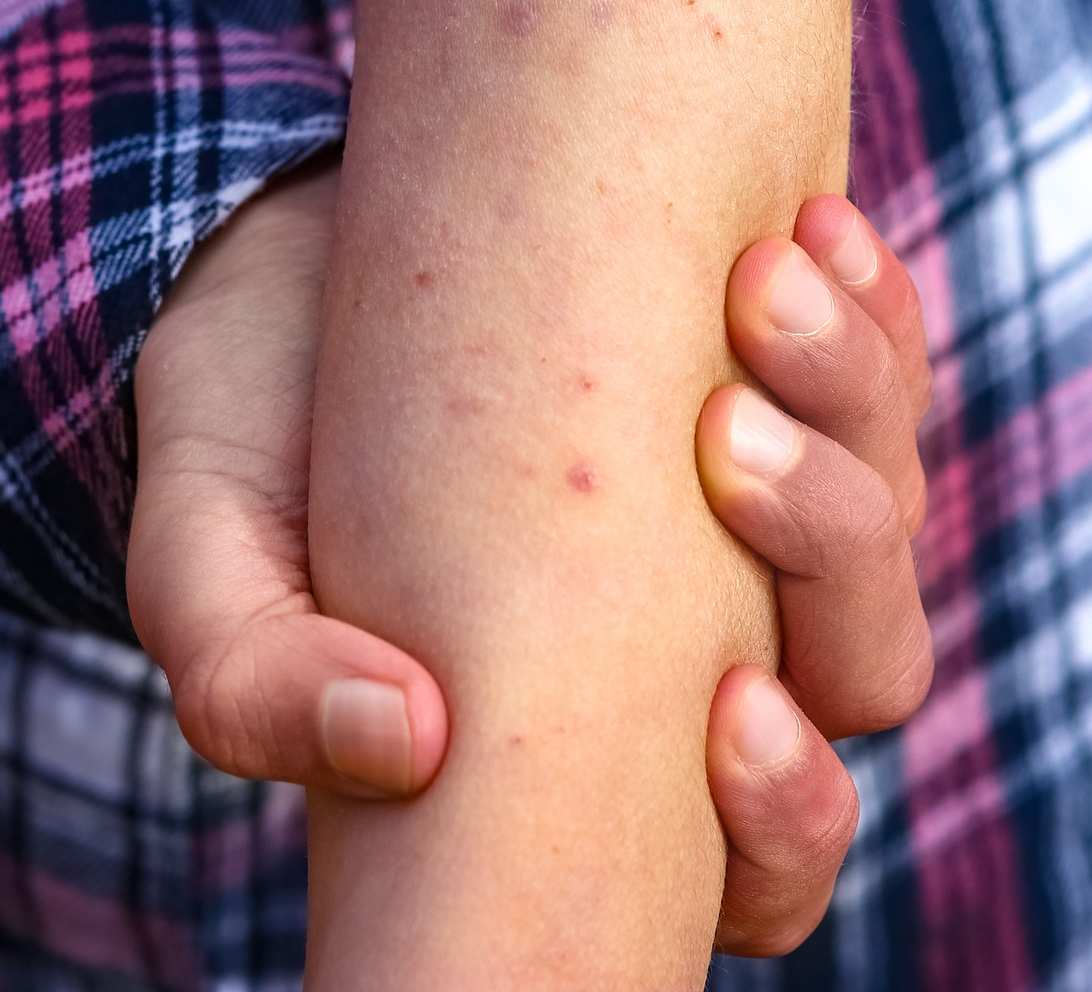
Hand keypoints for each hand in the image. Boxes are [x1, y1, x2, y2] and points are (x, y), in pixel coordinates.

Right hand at [127, 166, 930, 954]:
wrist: (275, 247)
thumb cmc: (246, 433)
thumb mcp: (203, 556)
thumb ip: (252, 679)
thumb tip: (407, 739)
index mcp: (589, 735)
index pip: (761, 865)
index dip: (785, 821)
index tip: (731, 708)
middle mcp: (704, 626)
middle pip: (866, 665)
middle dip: (836, 557)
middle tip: (729, 437)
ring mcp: (756, 490)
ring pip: (888, 496)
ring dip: (852, 397)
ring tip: (760, 279)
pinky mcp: (770, 363)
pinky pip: (886, 354)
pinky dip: (871, 300)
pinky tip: (809, 226)